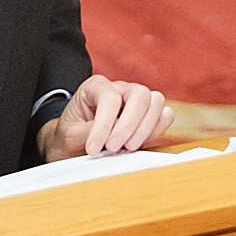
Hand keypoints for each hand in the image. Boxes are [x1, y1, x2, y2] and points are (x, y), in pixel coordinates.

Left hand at [39, 74, 173, 161]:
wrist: (74, 146)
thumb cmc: (71, 137)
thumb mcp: (71, 135)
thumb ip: (90, 132)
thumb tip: (113, 135)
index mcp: (96, 87)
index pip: (109, 98)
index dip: (104, 126)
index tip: (93, 149)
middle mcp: (120, 88)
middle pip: (139, 94)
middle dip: (129, 125)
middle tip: (113, 148)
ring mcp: (137, 101)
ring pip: (155, 101)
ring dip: (145, 128)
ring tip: (128, 148)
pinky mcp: (149, 116)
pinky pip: (165, 115)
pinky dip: (158, 130)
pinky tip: (141, 144)